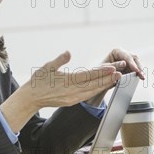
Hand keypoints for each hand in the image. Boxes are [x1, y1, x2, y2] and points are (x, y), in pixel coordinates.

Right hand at [0, 51, 120, 131]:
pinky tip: (105, 86)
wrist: (30, 99)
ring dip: (106, 84)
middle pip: (94, 83)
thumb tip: (68, 52)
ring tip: (118, 77)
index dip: (102, 71)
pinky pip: (88, 95)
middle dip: (109, 77)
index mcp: (67, 82)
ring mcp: (73, 98)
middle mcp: (72, 92)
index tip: (113, 67)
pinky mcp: (72, 101)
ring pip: (93, 90)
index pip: (88, 75)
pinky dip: (98, 90)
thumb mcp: (47, 67)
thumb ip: (59, 60)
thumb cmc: (38, 81)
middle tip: (122, 70)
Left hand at [83, 48, 145, 106]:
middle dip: (138, 66)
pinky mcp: (130, 69)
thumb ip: (113, 65)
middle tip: (140, 74)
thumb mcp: (104, 68)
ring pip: (137, 64)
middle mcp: (124, 55)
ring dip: (140, 70)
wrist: (99, 79)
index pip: (126, 56)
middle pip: (134, 58)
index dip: (131, 63)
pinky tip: (141, 78)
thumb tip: (124, 64)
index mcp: (117, 51)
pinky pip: (136, 70)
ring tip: (142, 77)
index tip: (135, 69)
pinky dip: (138, 74)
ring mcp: (128, 62)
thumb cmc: (100, 71)